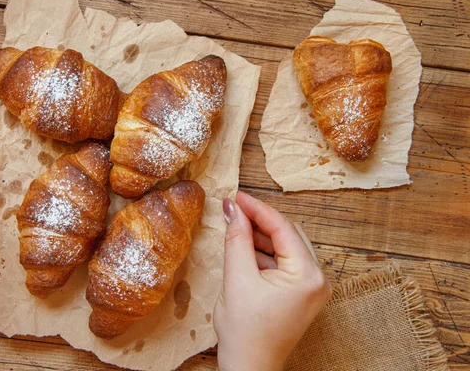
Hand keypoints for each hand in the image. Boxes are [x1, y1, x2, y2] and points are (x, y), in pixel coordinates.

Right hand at [213, 192, 331, 370]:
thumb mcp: (237, 279)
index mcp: (308, 275)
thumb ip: (237, 239)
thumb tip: (233, 210)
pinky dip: (264, 254)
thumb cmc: (246, 332)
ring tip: (235, 227)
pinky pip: (284, 263)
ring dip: (260, 237)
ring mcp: (311, 288)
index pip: (283, 228)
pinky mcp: (301, 294)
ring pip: (285, 248)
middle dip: (259, 221)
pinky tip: (244, 248)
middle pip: (287, 235)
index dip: (257, 209)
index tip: (236, 197)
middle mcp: (317, 279)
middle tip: (234, 209)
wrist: (250, 368)